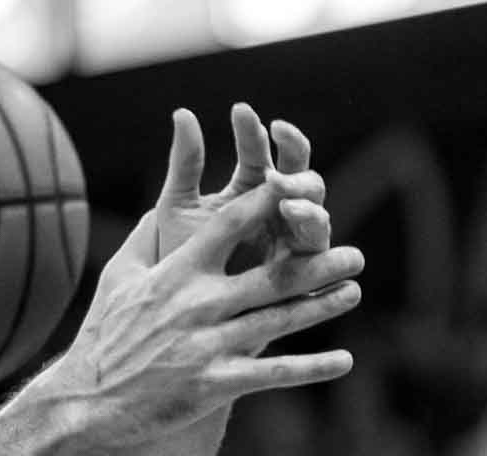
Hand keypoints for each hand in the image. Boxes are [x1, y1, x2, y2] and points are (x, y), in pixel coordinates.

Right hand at [48, 183, 363, 437]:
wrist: (85, 401)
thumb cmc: (103, 335)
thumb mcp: (118, 277)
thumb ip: (147, 237)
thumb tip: (164, 202)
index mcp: (176, 273)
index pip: (233, 225)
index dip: (272, 201)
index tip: (303, 185)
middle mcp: (197, 305)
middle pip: (273, 275)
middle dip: (319, 263)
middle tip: (354, 254)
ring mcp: (208, 345)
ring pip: (280, 319)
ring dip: (323, 306)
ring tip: (353, 291)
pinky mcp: (214, 383)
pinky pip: (273, 373)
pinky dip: (312, 367)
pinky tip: (344, 361)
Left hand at [156, 103, 329, 265]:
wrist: (169, 312)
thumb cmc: (174, 256)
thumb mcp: (176, 206)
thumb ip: (185, 163)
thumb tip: (181, 113)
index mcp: (250, 188)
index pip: (261, 150)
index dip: (253, 131)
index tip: (240, 112)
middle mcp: (278, 210)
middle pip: (299, 175)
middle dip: (293, 160)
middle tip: (276, 153)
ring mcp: (292, 240)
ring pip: (315, 210)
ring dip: (304, 198)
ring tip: (285, 195)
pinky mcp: (300, 273)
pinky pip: (317, 250)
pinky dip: (312, 233)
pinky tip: (296, 220)